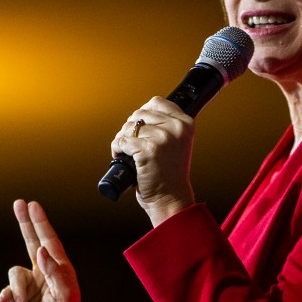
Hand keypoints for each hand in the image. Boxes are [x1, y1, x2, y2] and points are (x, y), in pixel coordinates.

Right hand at [0, 199, 87, 301]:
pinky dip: (6, 294)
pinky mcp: (21, 297)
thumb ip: (55, 272)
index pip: (49, 241)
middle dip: (26, 224)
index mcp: (61, 271)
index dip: (40, 222)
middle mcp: (47, 274)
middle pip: (33, 242)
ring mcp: (33, 285)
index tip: (32, 205)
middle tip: (20, 203)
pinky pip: (7, 288)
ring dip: (15, 287)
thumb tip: (42, 251)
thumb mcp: (65, 298)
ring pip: (15, 271)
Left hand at [111, 97, 197, 225]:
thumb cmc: (170, 174)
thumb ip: (166, 126)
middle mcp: (176, 128)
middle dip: (129, 127)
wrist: (171, 199)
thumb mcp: (177, 144)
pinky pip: (122, 141)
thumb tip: (140, 115)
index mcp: (185, 123)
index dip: (142, 112)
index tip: (138, 126)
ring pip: (128, 127)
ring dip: (121, 138)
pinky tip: (120, 157)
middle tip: (130, 143)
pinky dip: (116, 149)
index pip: (157, 102)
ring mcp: (162, 138)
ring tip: (125, 152)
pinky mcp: (147, 150)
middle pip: (139, 113)